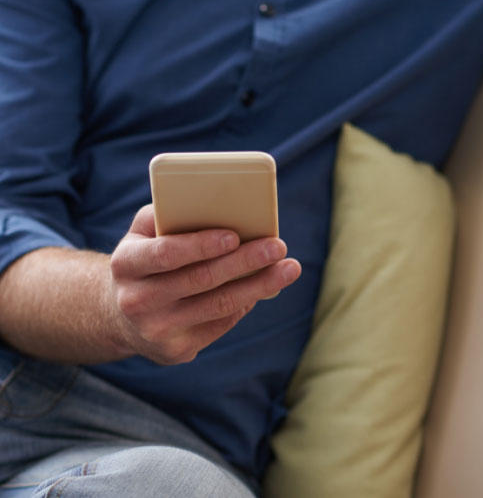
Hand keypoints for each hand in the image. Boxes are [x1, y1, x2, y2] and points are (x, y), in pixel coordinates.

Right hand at [108, 204, 300, 363]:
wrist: (121, 315)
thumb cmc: (146, 259)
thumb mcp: (143, 234)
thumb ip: (169, 214)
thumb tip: (218, 206)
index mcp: (125, 264)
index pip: (166, 254)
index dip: (201, 245)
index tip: (234, 236)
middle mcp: (136, 300)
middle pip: (202, 279)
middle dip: (245, 262)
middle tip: (278, 246)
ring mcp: (156, 330)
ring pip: (219, 305)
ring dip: (260, 286)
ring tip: (289, 268)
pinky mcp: (175, 351)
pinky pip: (221, 323)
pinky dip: (247, 302)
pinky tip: (266, 287)